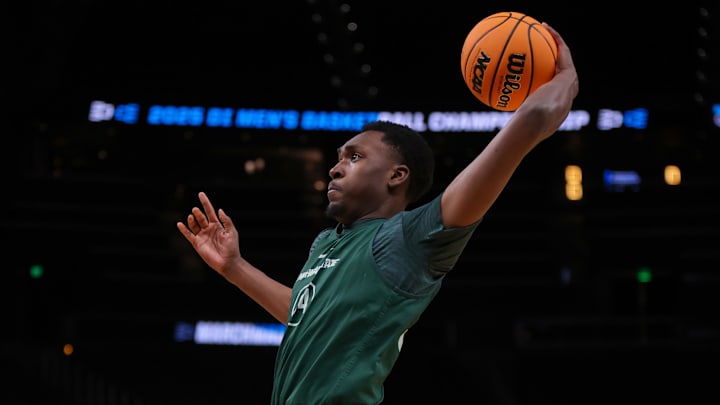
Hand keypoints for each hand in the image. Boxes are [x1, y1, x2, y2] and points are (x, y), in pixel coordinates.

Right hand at [176, 191, 241, 274]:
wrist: (228, 262)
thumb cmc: (232, 247)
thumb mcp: (231, 231)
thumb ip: (226, 220)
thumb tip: (219, 210)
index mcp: (217, 225)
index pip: (209, 211)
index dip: (205, 202)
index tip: (200, 194)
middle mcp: (208, 229)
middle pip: (201, 217)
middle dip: (198, 213)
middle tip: (196, 210)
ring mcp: (202, 236)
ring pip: (194, 225)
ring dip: (192, 220)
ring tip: (192, 216)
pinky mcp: (197, 244)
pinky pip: (189, 235)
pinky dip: (184, 230)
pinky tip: (180, 224)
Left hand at [515, 23, 578, 138]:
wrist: (535, 124)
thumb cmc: (522, 128)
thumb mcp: (517, 124)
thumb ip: (516, 122)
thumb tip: (504, 126)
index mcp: (557, 112)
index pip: (555, 96)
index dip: (551, 85)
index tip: (542, 78)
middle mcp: (567, 99)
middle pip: (565, 77)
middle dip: (559, 64)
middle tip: (549, 53)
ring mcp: (569, 88)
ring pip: (566, 61)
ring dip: (559, 45)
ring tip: (548, 33)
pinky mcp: (567, 76)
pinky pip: (562, 52)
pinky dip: (555, 38)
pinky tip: (544, 27)